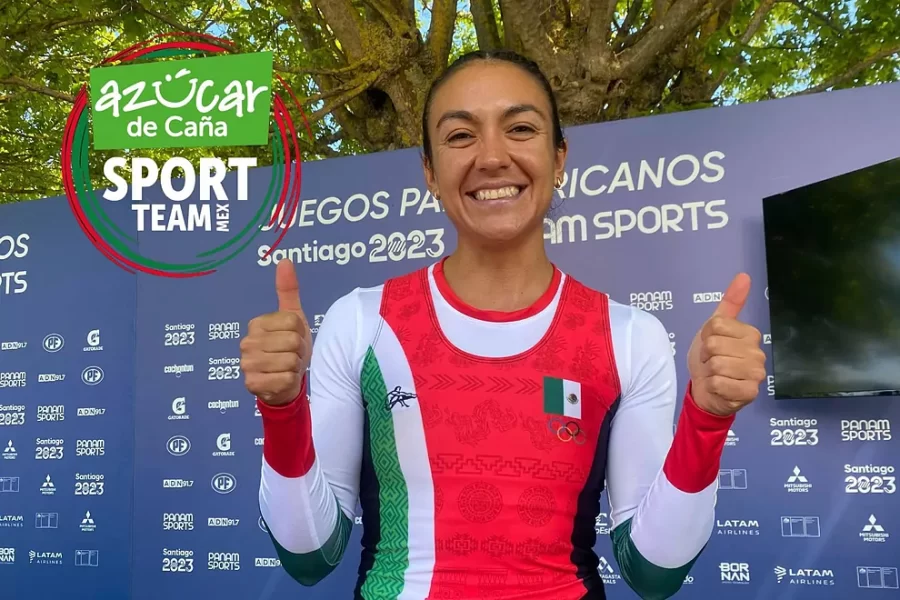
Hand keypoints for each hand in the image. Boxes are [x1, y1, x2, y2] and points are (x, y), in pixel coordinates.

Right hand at [240, 259, 311, 405]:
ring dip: (295, 367)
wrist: (285, 383)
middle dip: (299, 351)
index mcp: (256, 324)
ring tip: (287, 367)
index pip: (293, 322)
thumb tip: (285, 260)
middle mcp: (247, 343)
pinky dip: (290, 381)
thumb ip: (288, 290)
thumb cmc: (289, 348)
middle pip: (292, 341)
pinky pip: (286, 379)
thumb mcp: (293, 318)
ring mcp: (247, 364)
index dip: (301, 332)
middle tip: (291, 355)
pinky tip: (282, 380)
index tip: (294, 338)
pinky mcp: (252, 384)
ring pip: (290, 361)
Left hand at [687, 273, 766, 416]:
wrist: (706, 390)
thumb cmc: (710, 358)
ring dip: (708, 371)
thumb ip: (730, 303)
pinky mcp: (750, 393)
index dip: (705, 336)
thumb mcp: (714, 328)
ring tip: (715, 374)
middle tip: (711, 362)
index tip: (709, 345)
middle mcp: (758, 353)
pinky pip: (719, 383)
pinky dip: (712, 386)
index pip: (716, 325)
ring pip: (716, 364)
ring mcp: (756, 374)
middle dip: (706, 355)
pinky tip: (719, 388)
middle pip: (714, 344)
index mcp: (750, 334)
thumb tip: (744, 276)